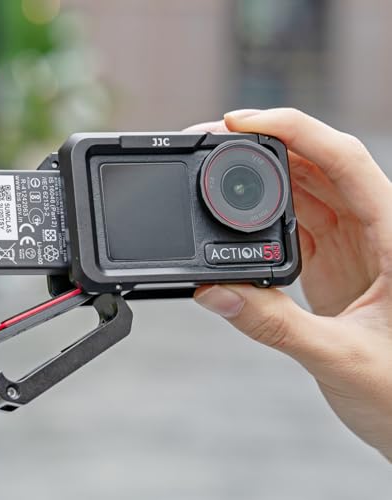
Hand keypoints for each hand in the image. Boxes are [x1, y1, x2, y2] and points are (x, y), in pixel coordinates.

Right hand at [189, 108, 391, 460]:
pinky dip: (264, 211)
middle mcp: (374, 229)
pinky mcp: (334, 261)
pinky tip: (240, 209)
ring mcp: (353, 244)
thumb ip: (276, 326)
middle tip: (215, 139)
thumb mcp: (342, 358)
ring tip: (220, 167)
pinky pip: (296, 220)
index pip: (345, 159)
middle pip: (318, 164)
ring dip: (263, 174)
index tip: (239, 122)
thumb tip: (215, 292)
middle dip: (266, 144)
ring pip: (306, 188)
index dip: (294, 130)